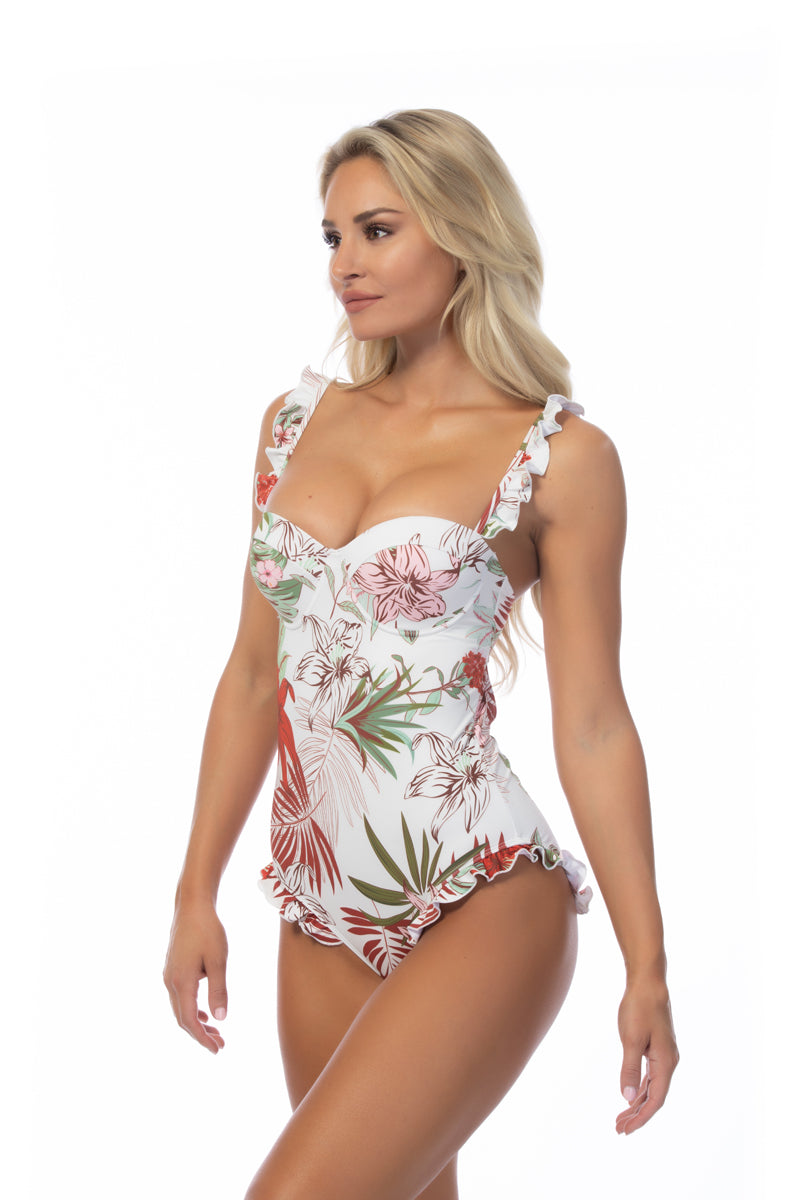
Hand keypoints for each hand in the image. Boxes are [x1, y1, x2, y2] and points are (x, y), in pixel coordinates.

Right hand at [163, 899, 228, 1053]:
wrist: (192, 905)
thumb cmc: (208, 930)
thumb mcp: (218, 961)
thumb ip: (218, 990)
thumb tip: (220, 1019)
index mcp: (181, 982)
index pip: (190, 1021)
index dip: (202, 1038)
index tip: (217, 1049)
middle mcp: (170, 982)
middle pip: (183, 1018)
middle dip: (200, 1034)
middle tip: (220, 1044)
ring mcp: (169, 974)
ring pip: (180, 1007)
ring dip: (197, 1021)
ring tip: (216, 1031)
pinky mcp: (172, 968)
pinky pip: (180, 996)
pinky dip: (192, 1008)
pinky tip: (205, 1010)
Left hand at [615, 974, 678, 1133]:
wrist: (648, 983)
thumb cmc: (640, 1008)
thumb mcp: (631, 1039)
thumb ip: (629, 1069)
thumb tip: (626, 1098)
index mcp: (666, 1063)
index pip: (655, 1100)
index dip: (641, 1117)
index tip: (625, 1130)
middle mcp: (669, 1062)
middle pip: (654, 1097)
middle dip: (637, 1114)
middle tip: (618, 1128)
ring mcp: (664, 1055)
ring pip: (651, 1087)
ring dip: (636, 1102)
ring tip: (621, 1117)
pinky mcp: (657, 1048)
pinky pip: (649, 1075)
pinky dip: (639, 1087)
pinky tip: (630, 1094)